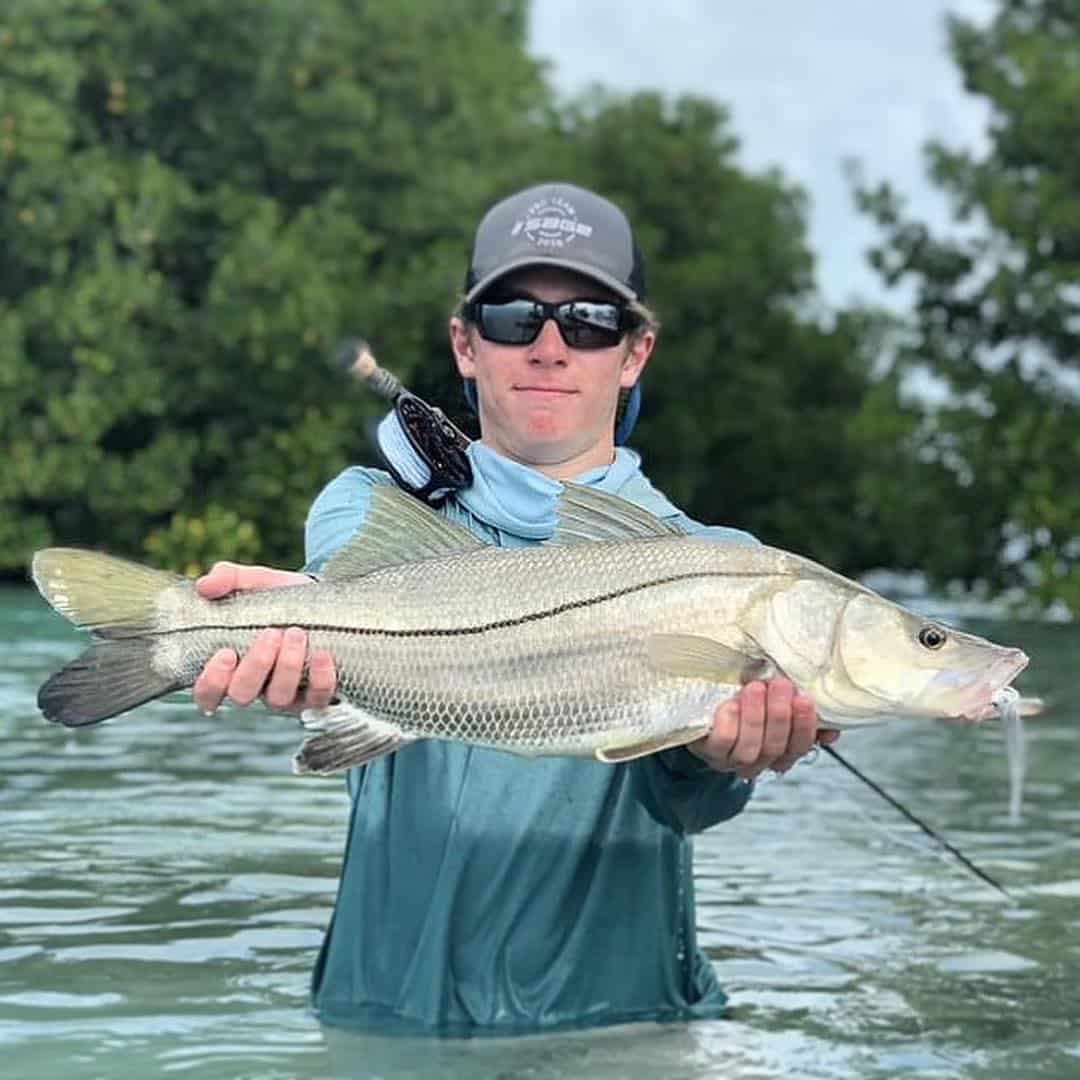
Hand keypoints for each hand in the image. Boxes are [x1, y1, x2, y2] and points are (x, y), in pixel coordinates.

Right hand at [191, 562, 336, 715]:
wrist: (321, 598)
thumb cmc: (276, 596)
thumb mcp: (252, 581)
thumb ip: (226, 579)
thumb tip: (205, 586)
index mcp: (230, 667)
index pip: (207, 693)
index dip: (211, 682)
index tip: (225, 653)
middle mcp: (255, 687)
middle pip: (242, 695)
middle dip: (256, 665)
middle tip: (271, 633)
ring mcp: (285, 694)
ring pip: (278, 698)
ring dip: (287, 666)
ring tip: (296, 633)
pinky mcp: (316, 695)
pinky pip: (317, 698)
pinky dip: (320, 679)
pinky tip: (322, 654)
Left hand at [688, 678, 837, 778]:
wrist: (702, 708)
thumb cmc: (745, 701)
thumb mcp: (774, 703)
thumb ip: (801, 712)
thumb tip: (832, 729)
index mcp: (780, 752)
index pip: (799, 747)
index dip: (804, 726)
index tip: (804, 698)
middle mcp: (757, 762)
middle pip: (775, 748)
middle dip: (779, 716)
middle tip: (780, 685)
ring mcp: (730, 759)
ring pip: (750, 749)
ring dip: (756, 717)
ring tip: (756, 687)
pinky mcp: (707, 750)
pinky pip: (722, 742)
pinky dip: (730, 722)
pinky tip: (731, 703)